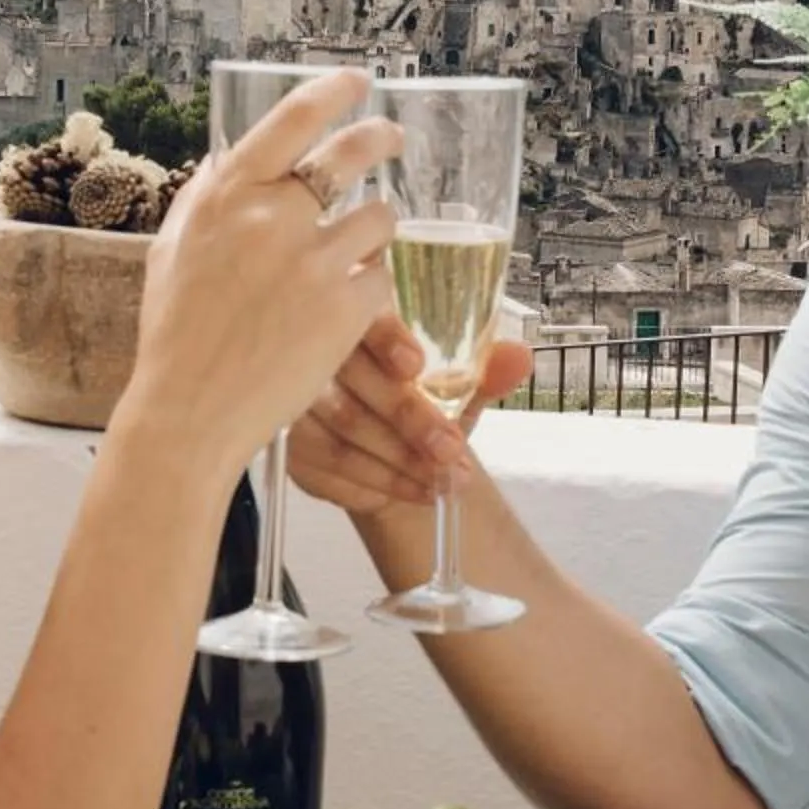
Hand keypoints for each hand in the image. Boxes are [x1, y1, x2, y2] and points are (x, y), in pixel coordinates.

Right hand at [111, 71, 400, 472]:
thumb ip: (202, 200)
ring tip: (358, 250)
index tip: (357, 81)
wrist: (190, 412)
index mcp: (228, 195)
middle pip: (351, 153)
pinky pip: (380, 279)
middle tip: (392, 138)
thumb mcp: (171, 252)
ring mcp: (313, 262)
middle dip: (381, 137)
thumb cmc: (175, 336)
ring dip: (374, 230)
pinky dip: (370, 289)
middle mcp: (273, 217)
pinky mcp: (346, 309)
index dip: (334, 91)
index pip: (293, 118)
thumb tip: (224, 159)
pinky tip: (345, 308)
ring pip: (378, 219)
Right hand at [288, 317, 533, 511]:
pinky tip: (413, 491)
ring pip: (342, 430)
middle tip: (452, 450)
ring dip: (398, 461)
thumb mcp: (456, 382)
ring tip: (443, 481)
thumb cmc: (415, 398)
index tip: (415, 366)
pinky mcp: (290, 442)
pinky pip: (329, 466)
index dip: (387, 339)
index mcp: (360, 317)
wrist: (385, 445)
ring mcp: (295, 398)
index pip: (363, 318)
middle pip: (354, 381)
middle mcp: (318, 351)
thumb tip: (519, 358)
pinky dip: (376, 484)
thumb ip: (486, 368)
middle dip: (409, 420)